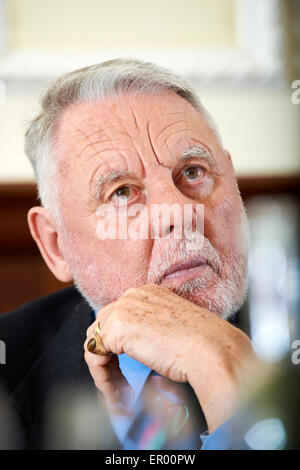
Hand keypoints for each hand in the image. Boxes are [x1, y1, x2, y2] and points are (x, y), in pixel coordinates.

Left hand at [84, 284, 256, 432]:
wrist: (212, 349)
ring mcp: (122, 309)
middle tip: (120, 385)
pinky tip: (119, 392)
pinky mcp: (116, 327)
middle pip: (102, 327)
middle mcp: (133, 295)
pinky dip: (103, 377)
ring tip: (120, 393)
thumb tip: (135, 350)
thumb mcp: (171, 330)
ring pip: (95, 341)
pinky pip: (94, 355)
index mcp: (148, 293)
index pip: (117, 317)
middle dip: (107, 358)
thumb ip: (150, 332)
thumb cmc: (203, 344)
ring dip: (104, 370)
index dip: (117, 347)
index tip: (125, 371)